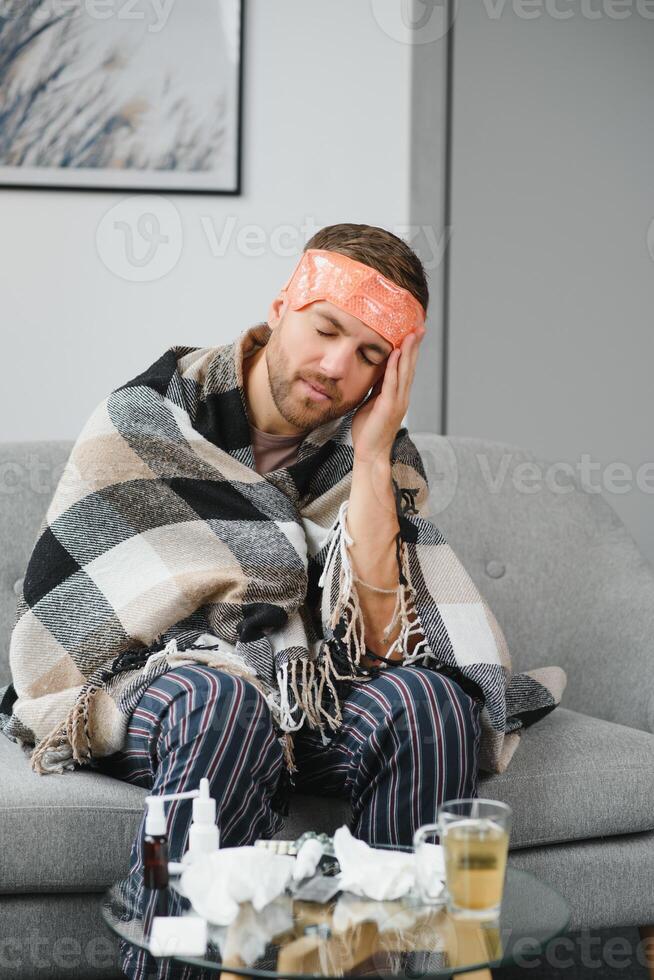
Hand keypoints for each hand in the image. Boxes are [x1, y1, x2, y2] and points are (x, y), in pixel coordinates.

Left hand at [351, 328, 424, 465]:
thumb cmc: (368, 432)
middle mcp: (402, 397)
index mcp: (398, 396)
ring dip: (409, 351)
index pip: (406, 369)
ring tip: (412, 333)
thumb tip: (374, 373)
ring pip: (405, 371)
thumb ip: (376, 389)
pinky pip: (392, 382)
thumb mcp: (371, 404)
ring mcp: (397, 401)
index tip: (413, 333)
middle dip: (415, 346)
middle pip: (410, 366)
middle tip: (420, 327)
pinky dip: (394, 366)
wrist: (371, 454)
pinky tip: (396, 353)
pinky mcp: (389, 407)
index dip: (410, 351)